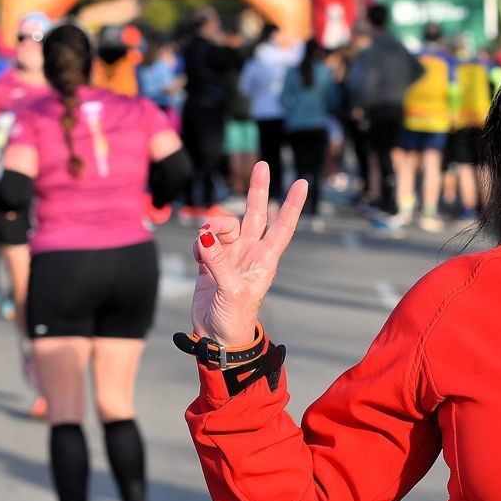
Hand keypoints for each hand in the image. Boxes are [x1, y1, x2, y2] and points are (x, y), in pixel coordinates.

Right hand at [192, 162, 307, 346]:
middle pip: (256, 213)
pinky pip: (203, 240)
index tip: (303, 183)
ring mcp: (230, 254)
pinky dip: (198, 244)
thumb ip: (218, 261)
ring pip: (222, 225)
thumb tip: (204, 236)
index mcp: (265, 259)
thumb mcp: (231, 290)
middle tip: (262, 164)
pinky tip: (197, 259)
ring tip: (204, 248)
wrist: (217, 336)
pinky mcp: (210, 260)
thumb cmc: (235, 318)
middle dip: (258, 189)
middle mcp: (250, 252)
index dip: (292, 205)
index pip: (282, 226)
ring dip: (211, 228)